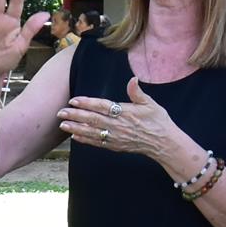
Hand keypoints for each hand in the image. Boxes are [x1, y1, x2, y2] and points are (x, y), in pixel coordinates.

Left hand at [55, 78, 185, 169]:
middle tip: (60, 113)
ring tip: (62, 125)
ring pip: (92, 132)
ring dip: (76, 129)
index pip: (102, 106)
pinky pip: (98, 143)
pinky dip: (85, 140)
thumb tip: (132, 80)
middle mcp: (119, 126)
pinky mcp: (116, 146)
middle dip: (75, 116)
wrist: (165, 144)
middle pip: (93, 120)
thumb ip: (137, 93)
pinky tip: (74, 137)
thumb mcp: (151, 104)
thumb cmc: (159, 121)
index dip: (87, 103)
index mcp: (126, 112)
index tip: (73, 100)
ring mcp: (116, 137)